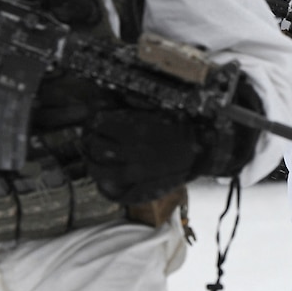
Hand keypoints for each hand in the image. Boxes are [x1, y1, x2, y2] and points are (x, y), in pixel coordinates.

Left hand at [83, 75, 262, 204]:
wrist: (203, 147)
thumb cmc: (183, 124)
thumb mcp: (158, 106)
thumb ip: (134, 102)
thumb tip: (112, 97)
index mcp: (135, 128)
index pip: (100, 125)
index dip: (93, 121)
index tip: (93, 120)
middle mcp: (133, 151)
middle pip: (96, 148)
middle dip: (89, 141)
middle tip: (88, 138)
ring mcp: (137, 173)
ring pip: (102, 172)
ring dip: (92, 165)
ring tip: (92, 160)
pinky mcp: (144, 188)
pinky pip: (119, 193)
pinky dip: (108, 189)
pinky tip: (105, 182)